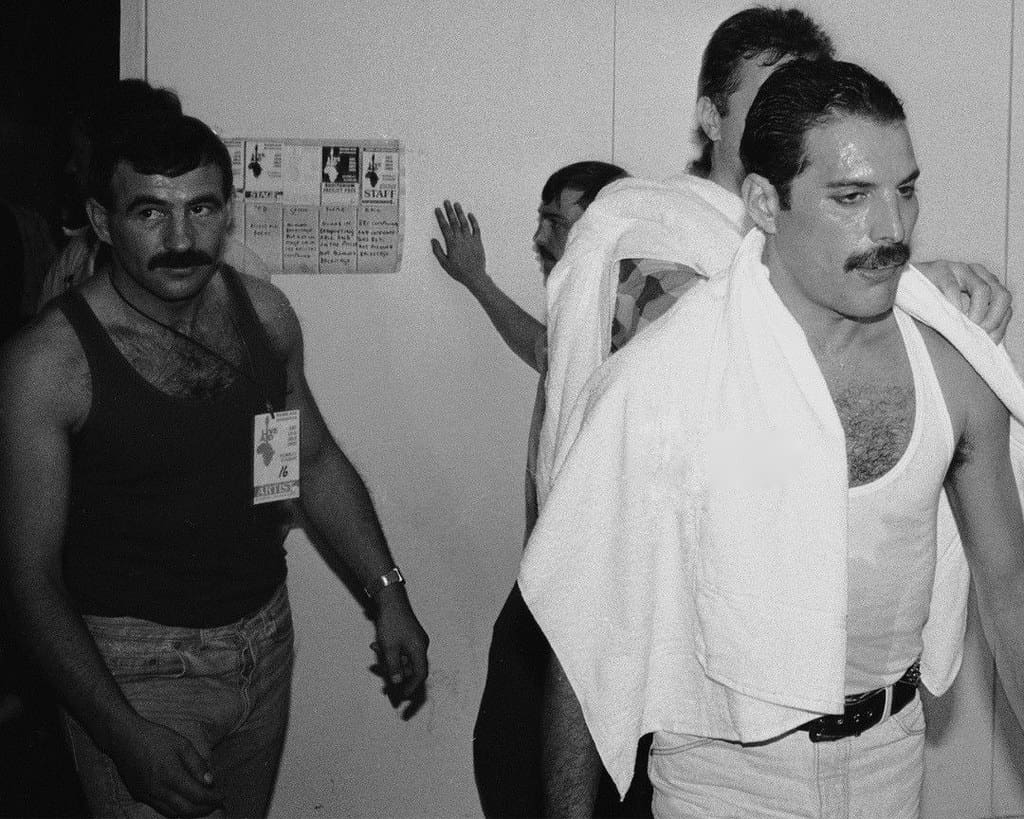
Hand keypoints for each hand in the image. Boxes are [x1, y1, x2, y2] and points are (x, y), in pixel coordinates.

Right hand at [110, 717, 221, 817]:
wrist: (124, 739)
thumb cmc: (155, 737)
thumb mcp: (182, 744)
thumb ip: (197, 764)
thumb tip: (210, 782)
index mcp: (171, 775)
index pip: (197, 795)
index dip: (212, 799)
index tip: (222, 796)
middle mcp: (158, 790)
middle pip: (186, 810)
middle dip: (204, 810)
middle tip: (216, 805)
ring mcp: (147, 795)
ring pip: (173, 814)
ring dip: (191, 813)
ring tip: (204, 806)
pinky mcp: (140, 796)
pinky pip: (161, 809)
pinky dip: (176, 811)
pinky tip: (185, 804)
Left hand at [369, 587, 428, 716]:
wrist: (390, 599)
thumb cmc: (391, 622)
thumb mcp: (389, 648)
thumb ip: (394, 667)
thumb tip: (396, 682)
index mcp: (419, 649)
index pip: (420, 674)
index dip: (412, 687)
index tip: (403, 697)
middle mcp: (420, 645)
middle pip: (412, 668)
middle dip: (397, 676)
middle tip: (385, 685)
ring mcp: (415, 639)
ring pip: (404, 658)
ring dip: (391, 662)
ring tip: (376, 661)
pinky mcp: (409, 635)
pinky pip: (401, 650)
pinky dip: (391, 653)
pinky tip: (376, 646)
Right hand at [431, 200, 486, 287]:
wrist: (474, 276)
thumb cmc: (458, 271)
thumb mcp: (444, 263)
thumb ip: (438, 251)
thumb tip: (433, 240)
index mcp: (451, 243)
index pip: (445, 227)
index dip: (441, 217)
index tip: (438, 209)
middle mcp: (461, 239)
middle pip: (454, 222)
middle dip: (449, 211)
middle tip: (446, 201)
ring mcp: (470, 239)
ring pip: (464, 223)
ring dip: (460, 213)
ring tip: (457, 204)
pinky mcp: (478, 241)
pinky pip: (476, 228)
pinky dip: (473, 221)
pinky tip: (470, 214)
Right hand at [917, 259, 1012, 342]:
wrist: (899, 284)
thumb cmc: (927, 301)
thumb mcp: (956, 311)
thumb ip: (973, 321)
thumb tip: (989, 343)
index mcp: (984, 281)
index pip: (1004, 301)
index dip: (1001, 322)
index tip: (990, 341)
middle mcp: (976, 272)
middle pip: (1001, 294)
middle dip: (994, 318)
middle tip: (980, 334)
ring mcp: (958, 268)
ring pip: (983, 290)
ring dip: (978, 313)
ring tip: (967, 326)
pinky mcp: (939, 269)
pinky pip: (952, 288)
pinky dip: (955, 305)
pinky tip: (949, 317)